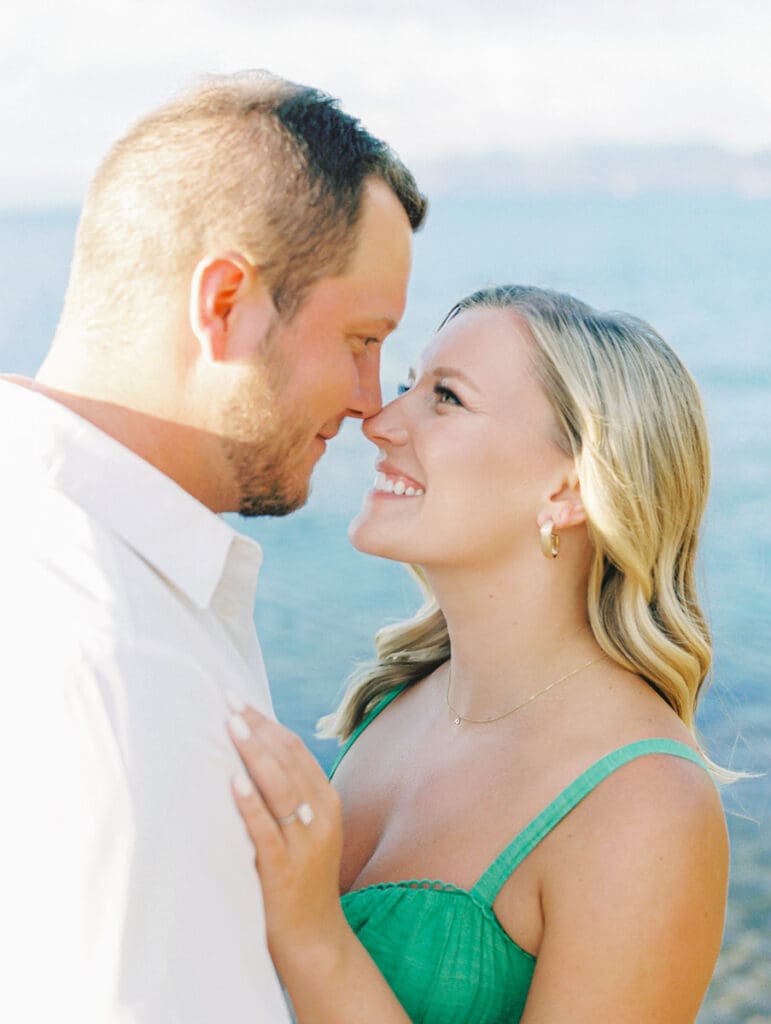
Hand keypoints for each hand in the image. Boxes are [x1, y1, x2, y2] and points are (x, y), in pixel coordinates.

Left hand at [227, 701, 346, 973]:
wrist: (314, 937)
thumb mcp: (305, 829)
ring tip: (230, 727)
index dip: (265, 722)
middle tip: (226, 702)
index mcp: (326, 800)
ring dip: (254, 754)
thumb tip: (250, 753)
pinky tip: (234, 782)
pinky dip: (251, 803)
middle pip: (287, 760)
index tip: (237, 700)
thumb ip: (288, 794)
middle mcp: (321, 815)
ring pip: (280, 787)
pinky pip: (266, 830)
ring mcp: (306, 843)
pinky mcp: (285, 869)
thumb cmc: (300, 877)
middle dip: (256, 728)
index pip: (294, 749)